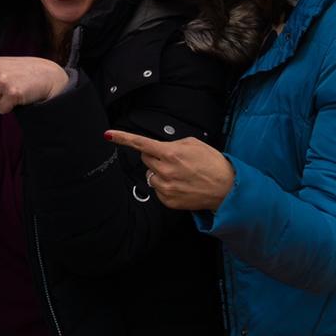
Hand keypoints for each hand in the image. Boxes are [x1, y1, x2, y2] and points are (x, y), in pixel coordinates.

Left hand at [103, 129, 234, 210]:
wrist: (227, 188)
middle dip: (154, 157)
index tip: (108, 134)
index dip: (123, 138)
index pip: (141, 144)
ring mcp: (165, 188)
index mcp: (170, 153)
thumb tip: (159, 147)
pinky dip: (165, 186)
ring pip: (150, 175)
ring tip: (180, 174)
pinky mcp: (168, 201)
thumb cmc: (212, 163)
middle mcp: (165, 171)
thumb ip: (172, 143)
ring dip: (159, 172)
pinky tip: (181, 185)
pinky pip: (157, 189)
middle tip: (173, 159)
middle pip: (145, 159)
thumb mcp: (193, 144)